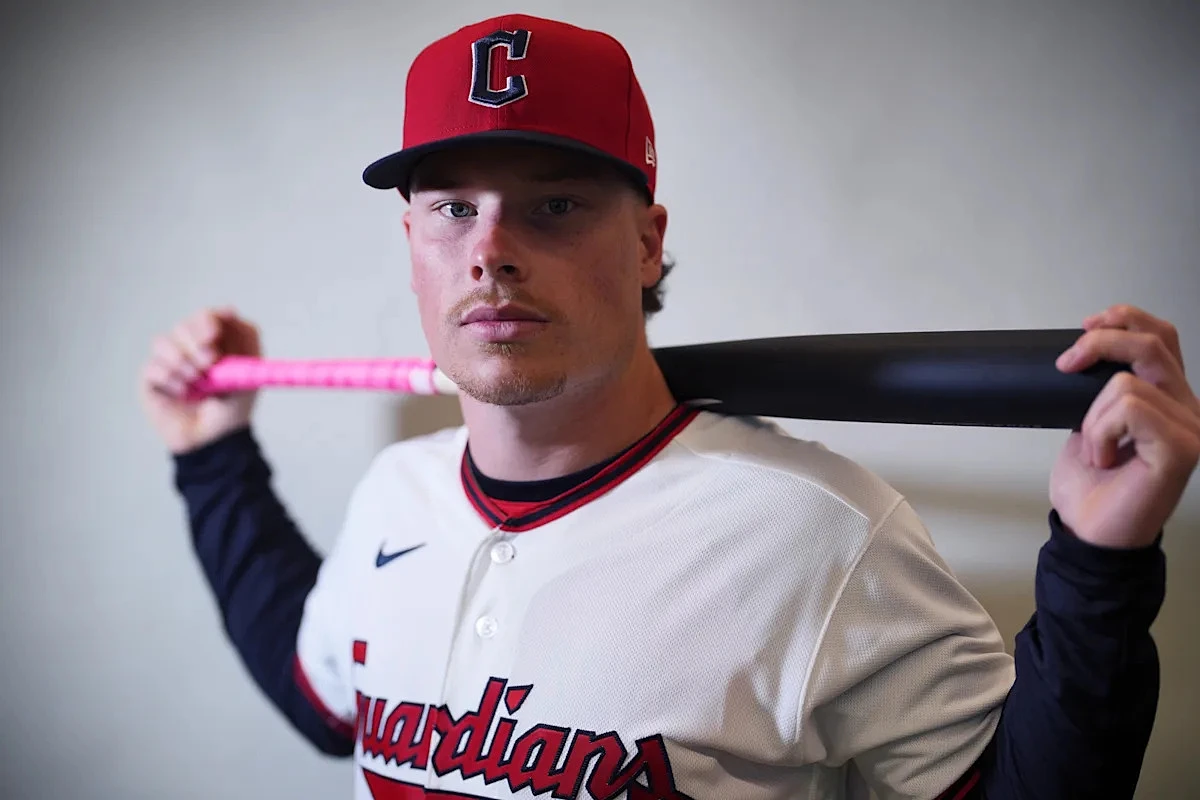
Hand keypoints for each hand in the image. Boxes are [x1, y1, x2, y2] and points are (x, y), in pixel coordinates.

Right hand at [139, 307, 262, 453]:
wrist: (216, 441)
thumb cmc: (233, 407)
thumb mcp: (248, 375)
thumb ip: (245, 342)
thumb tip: (230, 311)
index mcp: (215, 342)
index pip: (207, 317)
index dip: (208, 320)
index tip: (214, 332)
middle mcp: (189, 347)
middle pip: (183, 326)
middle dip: (197, 343)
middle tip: (211, 362)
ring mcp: (168, 361)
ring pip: (163, 342)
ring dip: (183, 362)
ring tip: (198, 384)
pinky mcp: (151, 378)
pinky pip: (153, 367)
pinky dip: (171, 379)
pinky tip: (184, 393)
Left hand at [1051, 304, 1199, 548]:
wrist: (1089, 531)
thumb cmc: (1091, 483)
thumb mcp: (1090, 421)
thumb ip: (1103, 389)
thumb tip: (1085, 350)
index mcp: (1172, 398)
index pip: (1163, 336)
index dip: (1124, 318)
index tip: (1083, 328)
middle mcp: (1191, 409)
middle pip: (1152, 343)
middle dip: (1099, 344)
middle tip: (1065, 365)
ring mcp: (1193, 429)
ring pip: (1126, 382)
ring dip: (1092, 416)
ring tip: (1097, 449)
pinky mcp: (1182, 449)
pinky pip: (1129, 409)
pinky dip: (1100, 430)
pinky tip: (1105, 458)